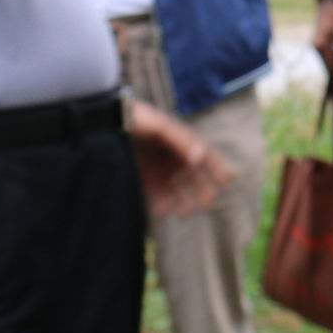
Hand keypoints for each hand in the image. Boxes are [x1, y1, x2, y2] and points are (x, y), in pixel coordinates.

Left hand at [128, 101, 231, 218]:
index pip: (206, 156)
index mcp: (182, 141)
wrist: (105, 121)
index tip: (227, 181)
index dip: (218, 167)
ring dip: (182, 202)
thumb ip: (181, 140)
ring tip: (184, 214)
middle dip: (202, 191)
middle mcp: (173, 157)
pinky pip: (156, 195)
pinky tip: (163, 210)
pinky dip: (161, 204)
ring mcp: (158, 168)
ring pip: (176, 189)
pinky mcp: (143, 178)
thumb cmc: (137, 118)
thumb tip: (200, 157)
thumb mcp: (160, 126)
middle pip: (194, 177)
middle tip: (207, 204)